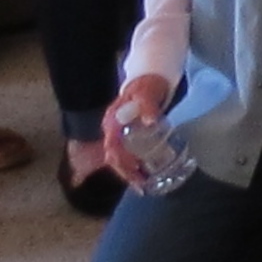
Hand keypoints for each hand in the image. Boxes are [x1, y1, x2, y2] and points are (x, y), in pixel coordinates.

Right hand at [102, 74, 172, 190]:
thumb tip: (149, 122)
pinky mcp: (128, 131)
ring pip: (119, 156)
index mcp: (113, 121)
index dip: (123, 166)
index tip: (136, 177)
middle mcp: (112, 128)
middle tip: (142, 188)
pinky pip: (127, 150)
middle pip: (114, 157)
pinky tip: (144, 169)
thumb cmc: (148, 83)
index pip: (114, 150)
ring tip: (144, 183)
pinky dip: (134, 162)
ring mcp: (119, 130)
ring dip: (129, 171)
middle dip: (126, 174)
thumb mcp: (148, 92)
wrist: (149, 73)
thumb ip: (148, 105)